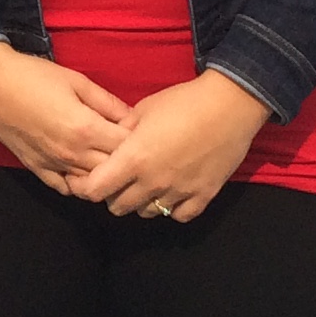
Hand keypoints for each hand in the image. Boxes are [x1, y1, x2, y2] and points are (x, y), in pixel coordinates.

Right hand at [0, 46, 132, 193]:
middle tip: (127, 146)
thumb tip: (133, 118)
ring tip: (107, 159)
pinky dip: (78, 184)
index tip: (138, 130)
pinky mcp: (37, 169)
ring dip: (103, 175)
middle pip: (112, 171)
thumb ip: (107, 102)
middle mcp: (72, 154)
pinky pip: (65, 188)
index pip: (127, 147)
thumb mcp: (77, 81)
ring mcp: (53, 165)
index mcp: (85, 129)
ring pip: (91, 185)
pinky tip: (82, 169)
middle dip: (125, 161)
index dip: (138, 140)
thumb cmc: (34, 75)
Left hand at [70, 72, 271, 221]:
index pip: (95, 190)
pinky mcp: (203, 196)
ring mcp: (179, 192)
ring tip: (147, 185)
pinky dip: (172, 208)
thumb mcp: (143, 109)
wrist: (230, 105)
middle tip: (118, 180)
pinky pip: (179, 215)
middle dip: (112, 195)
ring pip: (147, 213)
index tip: (87, 179)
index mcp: (134, 158)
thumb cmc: (183, 101)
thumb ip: (122, 131)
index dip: (85, 187)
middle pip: (118, 206)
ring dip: (141, 202)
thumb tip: (111, 142)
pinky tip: (172, 193)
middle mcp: (153, 181)